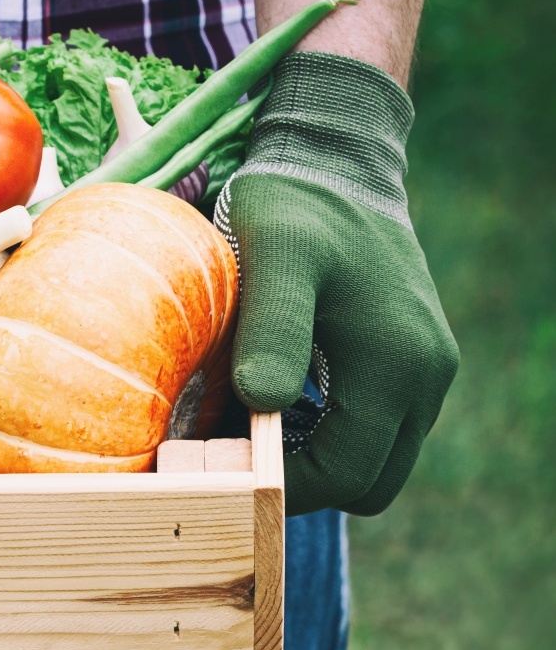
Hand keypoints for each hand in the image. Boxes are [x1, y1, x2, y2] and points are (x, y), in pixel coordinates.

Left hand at [222, 52, 457, 515]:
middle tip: (234, 447)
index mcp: (396, 365)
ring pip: (374, 458)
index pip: (346, 476)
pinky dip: (326, 428)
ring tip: (246, 418)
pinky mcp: (412, 359)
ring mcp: (425, 371)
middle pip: (368, 482)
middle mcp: (425, 377)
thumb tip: (262, 406)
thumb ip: (272, 331)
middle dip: (302, 479)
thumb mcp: (273, 261)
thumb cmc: (294, 208)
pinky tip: (272, 393)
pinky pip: (374, 426)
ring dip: (314, 455)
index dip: (285, 486)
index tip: (224, 466)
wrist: (333, 162)